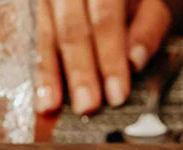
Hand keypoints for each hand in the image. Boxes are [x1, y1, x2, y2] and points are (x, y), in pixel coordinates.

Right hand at [37, 0, 177, 114]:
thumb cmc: (132, 0)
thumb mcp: (150, 6)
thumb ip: (147, 30)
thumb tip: (135, 62)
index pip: (105, 19)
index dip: (110, 59)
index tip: (117, 95)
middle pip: (71, 30)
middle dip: (80, 71)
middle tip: (87, 106)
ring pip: (45, 35)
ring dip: (49, 74)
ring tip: (50, 106)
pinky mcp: (33, 10)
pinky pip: (32, 42)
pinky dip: (39, 71)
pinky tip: (40, 96)